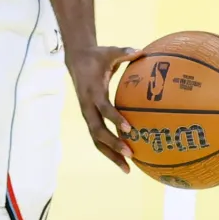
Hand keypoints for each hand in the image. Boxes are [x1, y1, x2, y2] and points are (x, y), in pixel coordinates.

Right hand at [66, 45, 138, 171]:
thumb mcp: (110, 52)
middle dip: (113, 145)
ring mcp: (87, 115)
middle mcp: (88, 107)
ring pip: (96, 140)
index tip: (128, 128)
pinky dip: (109, 150)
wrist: (76, 60)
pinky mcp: (90, 119)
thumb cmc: (98, 56)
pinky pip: (98, 138)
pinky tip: (124, 161)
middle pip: (97, 131)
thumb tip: (141, 50)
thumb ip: (124, 53)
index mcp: (93, 92)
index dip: (114, 117)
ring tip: (127, 169)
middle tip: (130, 154)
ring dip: (111, 154)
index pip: (103, 108)